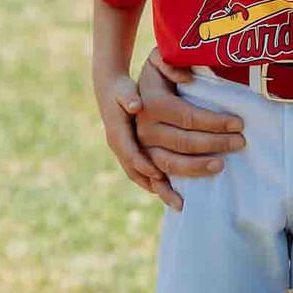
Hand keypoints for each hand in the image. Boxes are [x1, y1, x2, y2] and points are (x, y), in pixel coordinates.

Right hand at [96, 72, 176, 206]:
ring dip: (161, 190)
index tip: (159, 175)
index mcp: (117, 133)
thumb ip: (129, 95)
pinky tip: (175, 194)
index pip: (129, 152)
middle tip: (182, 193)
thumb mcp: (124, 88)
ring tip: (180, 204)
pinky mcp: (133, 156)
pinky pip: (145, 176)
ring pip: (142, 177)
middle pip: (141, 169)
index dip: (144, 164)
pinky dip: (158, 186)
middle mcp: (120, 148)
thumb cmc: (122, 89)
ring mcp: (126, 153)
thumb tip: (136, 104)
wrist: (110, 91)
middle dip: (162, 182)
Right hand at [134, 49, 245, 209]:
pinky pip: (152, 180)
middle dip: (215, 143)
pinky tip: (182, 203)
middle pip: (183, 142)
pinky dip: (165, 193)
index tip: (239, 123)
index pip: (189, 116)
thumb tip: (187, 78)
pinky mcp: (140, 160)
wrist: (120, 90)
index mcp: (152, 103)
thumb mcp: (159, 59)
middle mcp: (143, 128)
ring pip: (169, 163)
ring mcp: (140, 147)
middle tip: (241, 142)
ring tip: (221, 165)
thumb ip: (170, 63)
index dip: (215, 121)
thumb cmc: (153, 73)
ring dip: (196, 168)